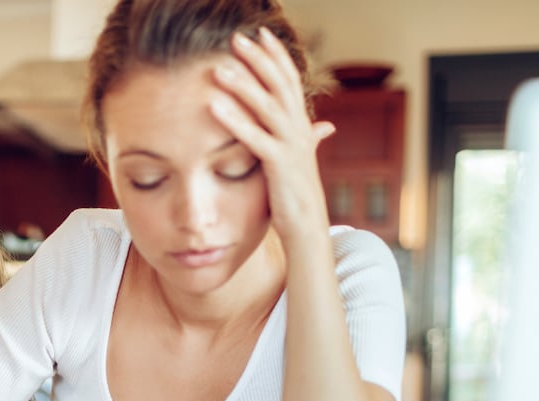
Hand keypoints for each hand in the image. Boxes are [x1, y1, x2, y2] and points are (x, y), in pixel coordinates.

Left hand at [209, 27, 333, 235]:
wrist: (307, 228)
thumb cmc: (297, 196)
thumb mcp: (302, 161)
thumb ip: (309, 139)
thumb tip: (324, 126)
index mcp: (301, 126)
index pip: (290, 80)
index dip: (276, 55)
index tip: (261, 33)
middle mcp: (299, 130)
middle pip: (279, 84)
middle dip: (258, 59)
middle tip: (236, 38)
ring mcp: (291, 146)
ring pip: (267, 106)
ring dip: (243, 84)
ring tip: (220, 67)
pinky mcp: (278, 165)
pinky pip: (254, 137)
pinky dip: (234, 119)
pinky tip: (214, 105)